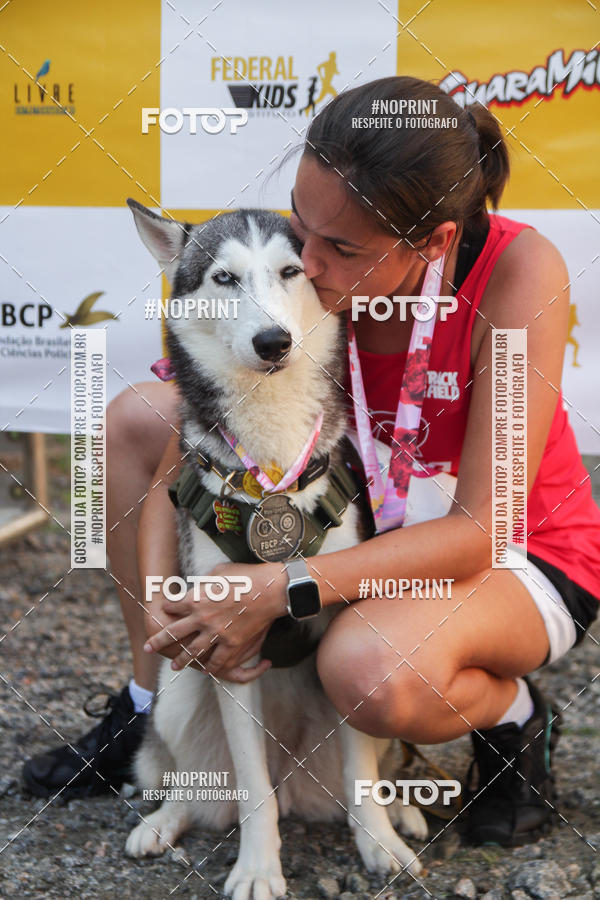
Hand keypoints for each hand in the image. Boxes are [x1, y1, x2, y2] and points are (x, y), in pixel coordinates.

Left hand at [143, 561, 288, 682]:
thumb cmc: (246, 576)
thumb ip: (206, 582)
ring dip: (182, 660)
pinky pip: (217, 661)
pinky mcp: (232, 644)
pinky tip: (205, 671)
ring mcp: (216, 634)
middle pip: (173, 633)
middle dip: (158, 641)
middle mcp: (201, 618)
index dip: (168, 607)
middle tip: (148, 647)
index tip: (164, 608)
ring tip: (174, 667)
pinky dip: (210, 667)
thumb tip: (201, 585)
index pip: (174, 606)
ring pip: (192, 652)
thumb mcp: (219, 572)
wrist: (270, 590)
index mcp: (196, 598)